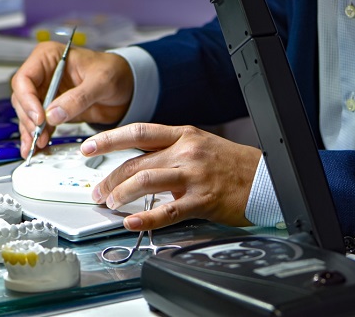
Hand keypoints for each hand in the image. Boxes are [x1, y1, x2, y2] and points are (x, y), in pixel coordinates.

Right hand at [11, 41, 133, 157]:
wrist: (127, 86)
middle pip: (23, 98)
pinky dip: (39, 136)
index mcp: (49, 57)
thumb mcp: (101, 82)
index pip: (25, 78)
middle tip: (39, 136)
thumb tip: (54, 115)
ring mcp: (47, 93)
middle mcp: (44, 74)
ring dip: (30, 131)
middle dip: (29, 119)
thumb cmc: (115, 72)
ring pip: (28, 113)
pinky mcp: (53, 109)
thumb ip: (78, 98)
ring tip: (35, 146)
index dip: (28, 100)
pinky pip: (40, 124)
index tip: (39, 118)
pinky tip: (38, 147)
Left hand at [80, 123, 261, 230]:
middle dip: (110, 177)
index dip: (108, 139)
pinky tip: (132, 222)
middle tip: (97, 191)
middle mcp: (186, 151)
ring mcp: (194, 175)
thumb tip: (138, 163)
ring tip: (110, 204)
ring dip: (122, 194)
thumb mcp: (200, 144)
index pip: (137, 133)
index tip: (88, 147)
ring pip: (146, 181)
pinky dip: (146, 218)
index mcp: (183, 134)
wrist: (266, 178)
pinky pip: (168, 210)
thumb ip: (170, 150)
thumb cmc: (232, 164)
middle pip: (136, 162)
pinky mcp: (203, 199)